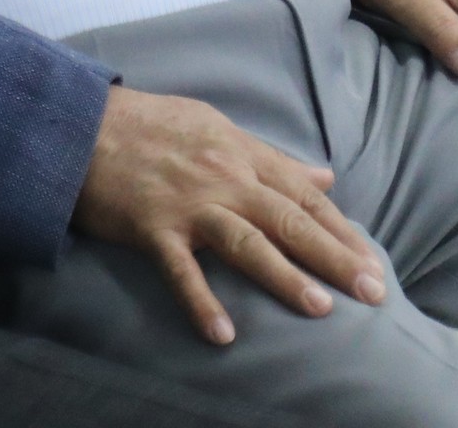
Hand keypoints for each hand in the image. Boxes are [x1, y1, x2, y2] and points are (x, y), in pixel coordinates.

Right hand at [72, 87, 385, 345]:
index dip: (341, 229)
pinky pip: (181, 270)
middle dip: (335, 255)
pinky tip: (224, 334)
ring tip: (322, 308)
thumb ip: (271, 157)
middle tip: (373, 290)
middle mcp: (224, 176)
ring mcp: (189, 203)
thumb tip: (324, 178)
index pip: (303, 195)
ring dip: (286, 276)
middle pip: (289, 219)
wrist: (83, 122)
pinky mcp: (152, 227)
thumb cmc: (150, 124)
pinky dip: (202, 301)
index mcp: (241, 152)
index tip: (372, 260)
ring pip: (247, 241)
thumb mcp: (218, 127)